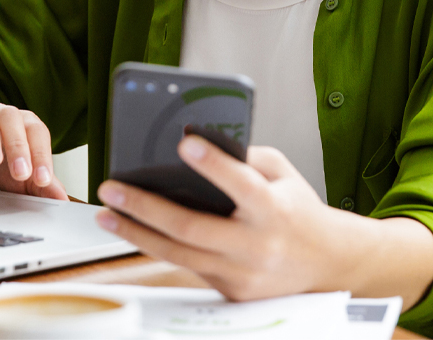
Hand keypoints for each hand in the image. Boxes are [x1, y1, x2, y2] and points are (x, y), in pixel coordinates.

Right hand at [0, 104, 66, 199]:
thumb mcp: (23, 179)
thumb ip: (43, 187)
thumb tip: (62, 199)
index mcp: (25, 125)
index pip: (38, 133)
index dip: (41, 155)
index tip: (42, 179)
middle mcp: (4, 115)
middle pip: (14, 121)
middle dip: (18, 147)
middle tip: (20, 172)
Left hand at [95, 136, 432, 306]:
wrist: (326, 264)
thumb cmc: (296, 210)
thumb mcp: (281, 174)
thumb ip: (243, 158)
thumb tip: (196, 142)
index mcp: (275, 210)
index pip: (242, 185)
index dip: (213, 164)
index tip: (186, 141)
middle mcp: (257, 245)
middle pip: (192, 227)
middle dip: (146, 206)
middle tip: (113, 188)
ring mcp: (241, 273)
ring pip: (178, 254)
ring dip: (135, 232)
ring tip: (106, 213)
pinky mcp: (229, 291)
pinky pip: (185, 266)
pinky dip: (155, 246)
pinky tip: (131, 230)